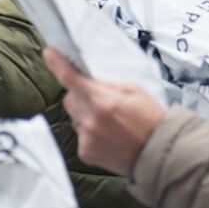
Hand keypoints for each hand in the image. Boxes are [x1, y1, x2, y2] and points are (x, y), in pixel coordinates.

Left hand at [43, 49, 165, 176]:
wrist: (159, 153)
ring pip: (74, 118)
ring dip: (86, 116)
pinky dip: (90, 134)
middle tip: (100, 101)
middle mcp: (90, 120)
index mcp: (102, 101)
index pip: (70, 78)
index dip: (57, 64)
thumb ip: (107, 85)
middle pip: (69, 99)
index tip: (49, 54)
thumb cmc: (151, 120)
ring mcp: (86, 138)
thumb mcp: (134, 91)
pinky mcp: (86, 153)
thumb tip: (88, 81)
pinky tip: (108, 137)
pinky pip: (80, 136)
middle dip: (79, 96)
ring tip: (110, 124)